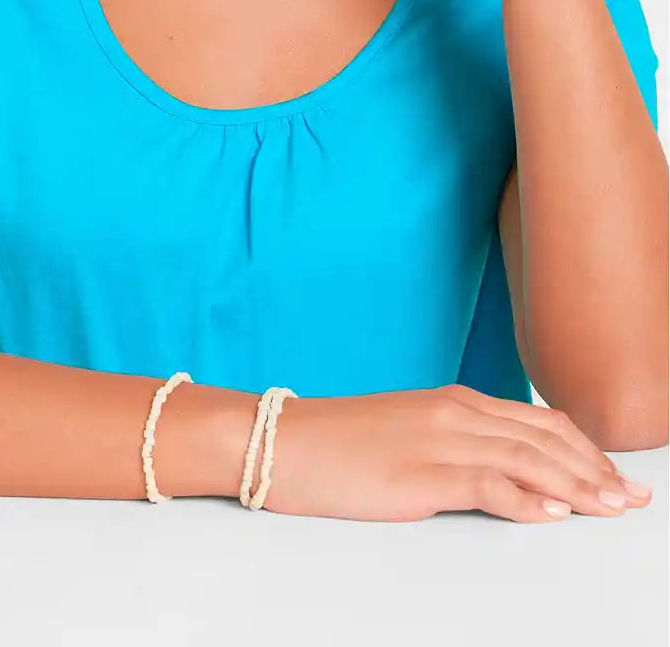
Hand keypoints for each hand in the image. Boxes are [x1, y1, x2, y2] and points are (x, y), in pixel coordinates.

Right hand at [262, 384, 651, 522]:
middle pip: (543, 439)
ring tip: (611, 508)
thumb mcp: (407, 434)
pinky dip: (527, 499)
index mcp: (452, 401)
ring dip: (576, 486)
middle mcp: (453, 413)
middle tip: (632, 498)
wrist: (283, 442)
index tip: (615, 475)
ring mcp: (437, 440)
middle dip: (594, 469)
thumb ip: (456, 445)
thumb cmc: (339, 444)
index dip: (583, 449)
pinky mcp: (419, 473)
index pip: (536, 422)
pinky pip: (487, 484)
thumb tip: (504, 475)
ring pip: (526, 458)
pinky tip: (553, 515)